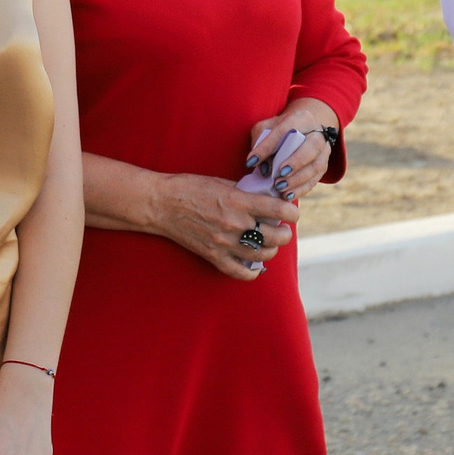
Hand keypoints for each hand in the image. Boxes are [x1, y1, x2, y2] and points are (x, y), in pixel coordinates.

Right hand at [145, 173, 294, 279]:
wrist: (161, 204)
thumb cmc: (190, 188)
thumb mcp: (222, 182)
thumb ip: (246, 193)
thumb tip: (269, 197)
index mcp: (238, 201)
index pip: (279, 211)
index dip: (292, 213)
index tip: (291, 213)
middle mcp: (234, 224)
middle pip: (276, 237)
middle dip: (285, 233)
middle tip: (282, 229)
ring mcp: (224, 243)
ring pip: (263, 255)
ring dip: (271, 250)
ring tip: (268, 243)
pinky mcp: (213, 256)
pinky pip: (241, 272)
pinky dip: (253, 271)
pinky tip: (256, 265)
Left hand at [247, 102, 337, 202]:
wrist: (301, 132)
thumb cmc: (277, 130)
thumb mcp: (265, 128)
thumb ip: (260, 142)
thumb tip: (263, 167)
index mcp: (302, 118)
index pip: (285, 129)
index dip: (267, 146)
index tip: (251, 161)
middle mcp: (317, 133)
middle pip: (311, 146)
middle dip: (295, 162)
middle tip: (278, 175)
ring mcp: (324, 150)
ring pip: (316, 166)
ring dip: (297, 179)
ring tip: (279, 188)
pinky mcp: (324, 166)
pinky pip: (315, 179)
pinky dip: (301, 189)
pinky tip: (287, 196)